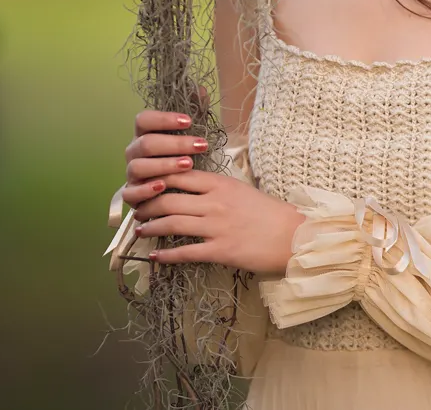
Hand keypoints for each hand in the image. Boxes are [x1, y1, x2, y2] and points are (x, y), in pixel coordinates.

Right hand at [120, 86, 212, 209]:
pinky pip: (130, 193)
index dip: (164, 119)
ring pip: (138, 167)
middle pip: (146, 143)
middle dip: (174, 144)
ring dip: (164, 165)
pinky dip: (145, 190)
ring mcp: (131, 174)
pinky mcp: (131, 195)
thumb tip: (201, 89)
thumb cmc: (181, 158)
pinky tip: (164, 186)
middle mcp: (134, 152)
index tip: (189, 121)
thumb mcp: (190, 135)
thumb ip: (195, 111)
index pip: (143, 119)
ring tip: (188, 165)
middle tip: (200, 145)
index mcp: (144, 134)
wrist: (176, 190)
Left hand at [132, 169, 304, 274]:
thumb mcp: (241, 189)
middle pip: (168, 199)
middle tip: (137, 210)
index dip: (156, 178)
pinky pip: (186, 252)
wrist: (293, 236)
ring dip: (151, 227)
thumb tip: (189, 184)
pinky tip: (155, 256)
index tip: (144, 184)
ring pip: (172, 223)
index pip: (179, 175)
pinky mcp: (221, 250)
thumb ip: (215, 187)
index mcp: (220, 183)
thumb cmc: (268, 212)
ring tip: (141, 230)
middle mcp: (215, 202)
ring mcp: (217, 227)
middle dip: (147, 205)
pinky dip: (166, 255)